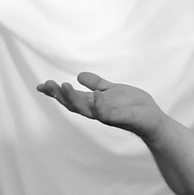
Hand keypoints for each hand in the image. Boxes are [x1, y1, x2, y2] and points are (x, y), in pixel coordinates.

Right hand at [35, 71, 162, 139]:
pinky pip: (107, 114)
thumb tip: (79, 76)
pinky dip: (100, 106)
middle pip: (73, 104)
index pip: (71, 98)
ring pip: (86, 110)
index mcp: (94, 103)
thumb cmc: (133, 106)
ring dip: (74, 99)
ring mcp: (107, 115)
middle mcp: (97, 110)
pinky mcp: (120, 118)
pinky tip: (95, 96)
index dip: (55, 93)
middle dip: (59, 95)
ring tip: (64, 86)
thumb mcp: (112, 90)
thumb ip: (97, 84)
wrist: (153, 118)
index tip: (40, 86)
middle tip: (47, 85)